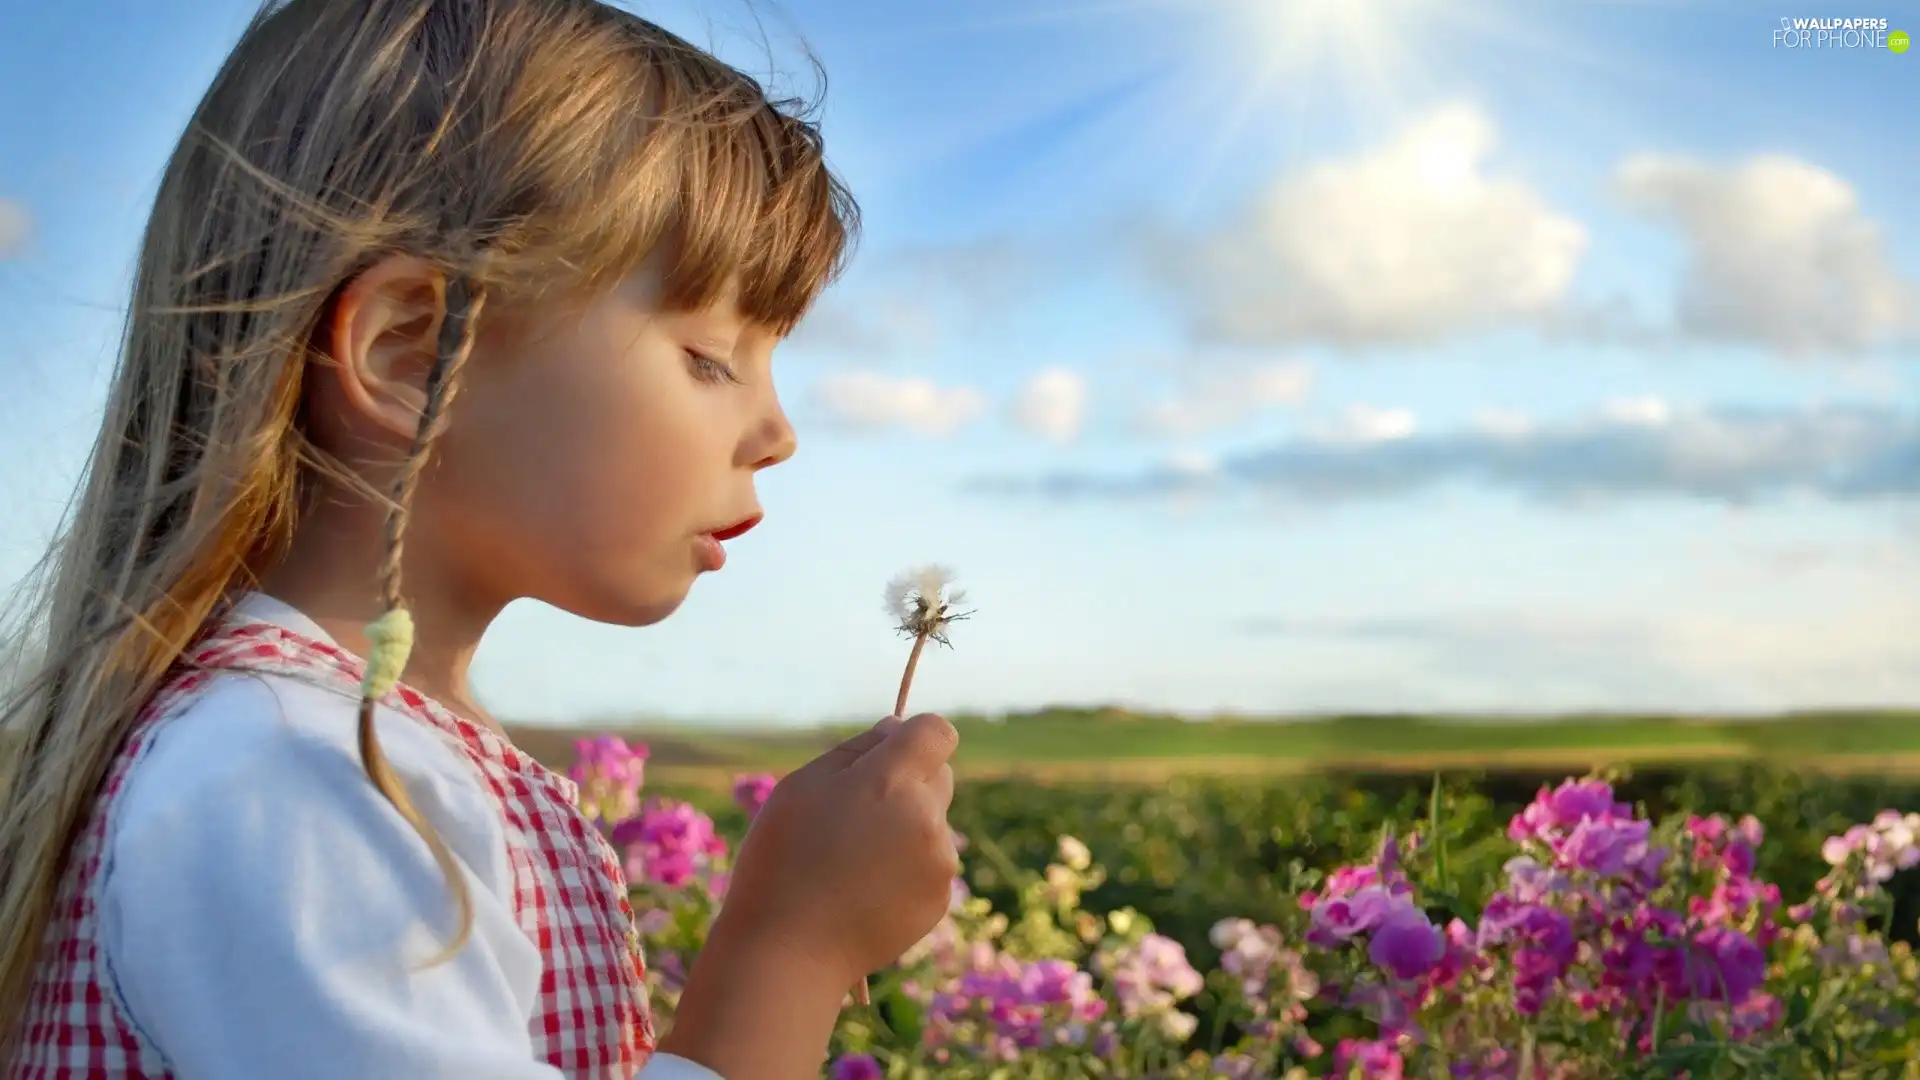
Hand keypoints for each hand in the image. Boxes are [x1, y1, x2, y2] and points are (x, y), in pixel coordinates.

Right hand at [718, 712, 959, 987]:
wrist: (788, 950)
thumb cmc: (782, 859)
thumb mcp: (802, 786)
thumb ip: (856, 749)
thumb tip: (896, 729)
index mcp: (891, 781)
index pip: (937, 732)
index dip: (915, 737)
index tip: (889, 753)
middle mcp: (926, 817)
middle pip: (941, 776)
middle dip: (909, 783)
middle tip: (858, 813)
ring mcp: (938, 861)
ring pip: (933, 824)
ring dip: (906, 829)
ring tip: (852, 862)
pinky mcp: (938, 899)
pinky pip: (930, 866)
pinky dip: (906, 870)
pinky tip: (864, 891)